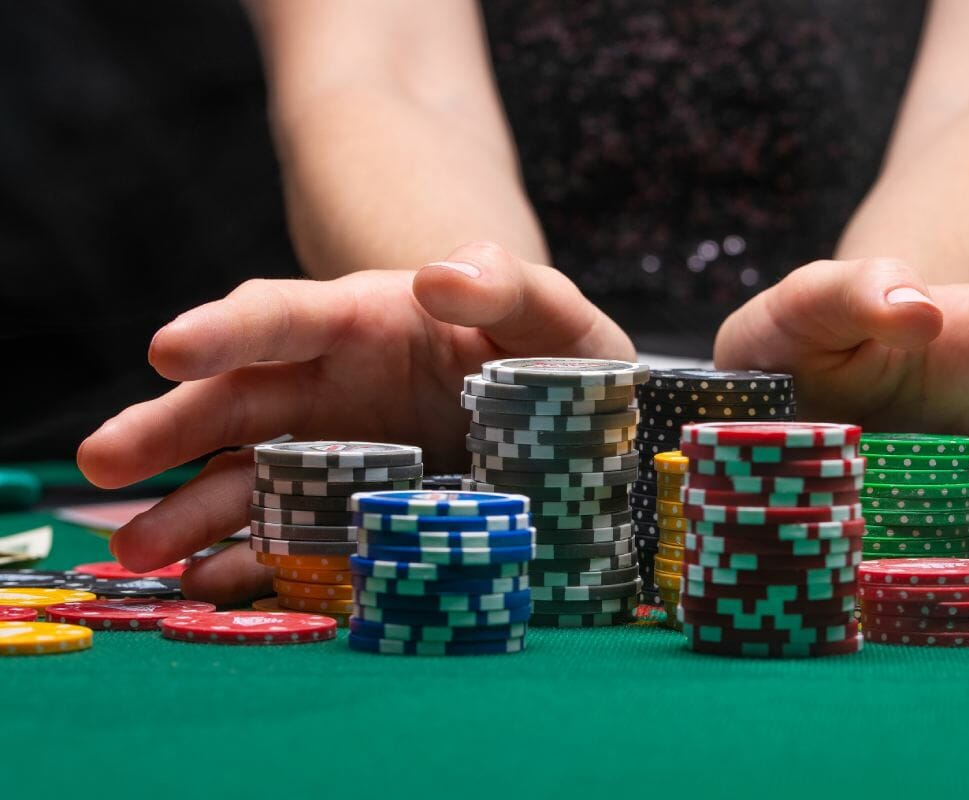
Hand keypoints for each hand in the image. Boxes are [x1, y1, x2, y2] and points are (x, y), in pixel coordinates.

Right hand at [78, 242, 632, 603]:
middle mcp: (331, 388)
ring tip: (138, 549)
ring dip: (192, 511)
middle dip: (169, 428)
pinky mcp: (354, 517)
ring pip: (248, 477)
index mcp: (365, 323)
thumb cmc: (550, 355)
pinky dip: (253, 564)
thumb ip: (508, 285)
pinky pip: (291, 539)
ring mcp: (336, 457)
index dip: (228, 330)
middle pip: (236, 400)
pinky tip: (213, 588)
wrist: (568, 423)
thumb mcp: (551, 315)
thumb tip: (439, 275)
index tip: (168, 347)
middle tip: (101, 461)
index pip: (283, 316)